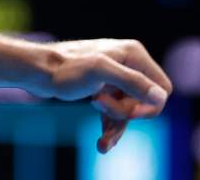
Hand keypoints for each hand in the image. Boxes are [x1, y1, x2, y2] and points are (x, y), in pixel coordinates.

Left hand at [40, 39, 173, 153]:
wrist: (36, 71)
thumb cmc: (65, 68)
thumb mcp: (99, 72)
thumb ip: (132, 82)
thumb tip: (161, 97)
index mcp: (133, 54)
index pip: (162, 89)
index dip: (149, 106)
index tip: (129, 112)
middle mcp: (127, 63)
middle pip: (144, 102)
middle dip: (125, 113)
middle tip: (98, 105)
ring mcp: (115, 77)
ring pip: (129, 112)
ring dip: (116, 125)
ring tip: (103, 142)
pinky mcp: (103, 90)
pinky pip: (116, 114)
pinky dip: (110, 128)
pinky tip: (103, 145)